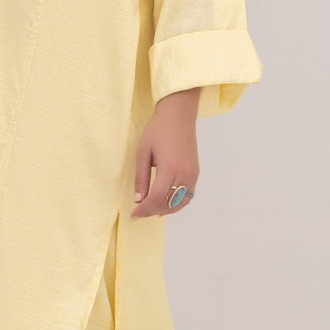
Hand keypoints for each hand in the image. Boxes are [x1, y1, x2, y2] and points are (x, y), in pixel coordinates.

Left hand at [130, 89, 199, 219]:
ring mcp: (193, 174)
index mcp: (170, 167)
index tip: (134, 214)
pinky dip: (176, 204)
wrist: (178, 114)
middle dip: (151, 211)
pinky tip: (165, 206)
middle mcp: (185, 173)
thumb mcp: (143, 152)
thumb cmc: (158, 129)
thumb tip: (138, 200)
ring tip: (150, 210)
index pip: (157, 198)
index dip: (144, 209)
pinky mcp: (196, 173)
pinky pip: (188, 196)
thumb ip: (141, 178)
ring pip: (179, 203)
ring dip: (164, 210)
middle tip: (138, 213)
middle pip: (168, 203)